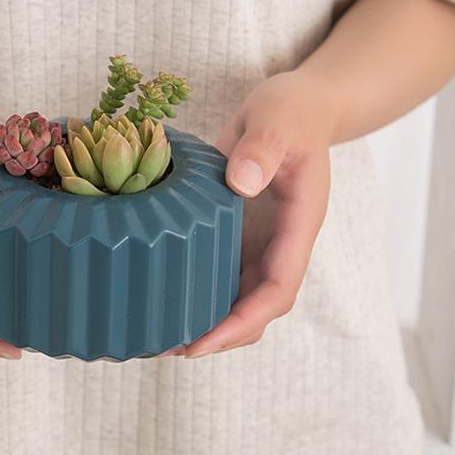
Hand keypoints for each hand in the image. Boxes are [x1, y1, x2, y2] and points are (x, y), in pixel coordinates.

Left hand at [182, 71, 332, 356]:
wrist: (295, 108)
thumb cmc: (292, 112)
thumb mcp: (279, 120)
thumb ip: (265, 148)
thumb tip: (241, 183)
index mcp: (297, 228)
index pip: (277, 291)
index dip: (242, 323)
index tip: (203, 343)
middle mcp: (278, 244)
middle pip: (255, 308)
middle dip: (218, 334)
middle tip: (167, 347)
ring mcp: (257, 240)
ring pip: (235, 295)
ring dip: (203, 318)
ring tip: (157, 334)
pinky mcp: (234, 231)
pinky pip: (216, 269)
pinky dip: (192, 288)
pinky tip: (159, 293)